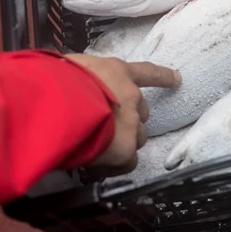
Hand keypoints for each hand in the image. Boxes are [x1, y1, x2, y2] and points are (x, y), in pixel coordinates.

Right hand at [65, 54, 181, 176]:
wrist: (53, 105)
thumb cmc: (53, 80)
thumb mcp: (68, 67)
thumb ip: (79, 77)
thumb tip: (72, 85)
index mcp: (117, 72)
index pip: (146, 73)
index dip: (162, 77)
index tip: (177, 79)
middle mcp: (131, 96)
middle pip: (142, 112)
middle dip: (128, 119)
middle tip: (105, 125)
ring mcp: (131, 123)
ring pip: (138, 136)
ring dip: (123, 142)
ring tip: (98, 146)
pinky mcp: (125, 149)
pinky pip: (127, 162)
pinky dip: (115, 165)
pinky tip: (98, 165)